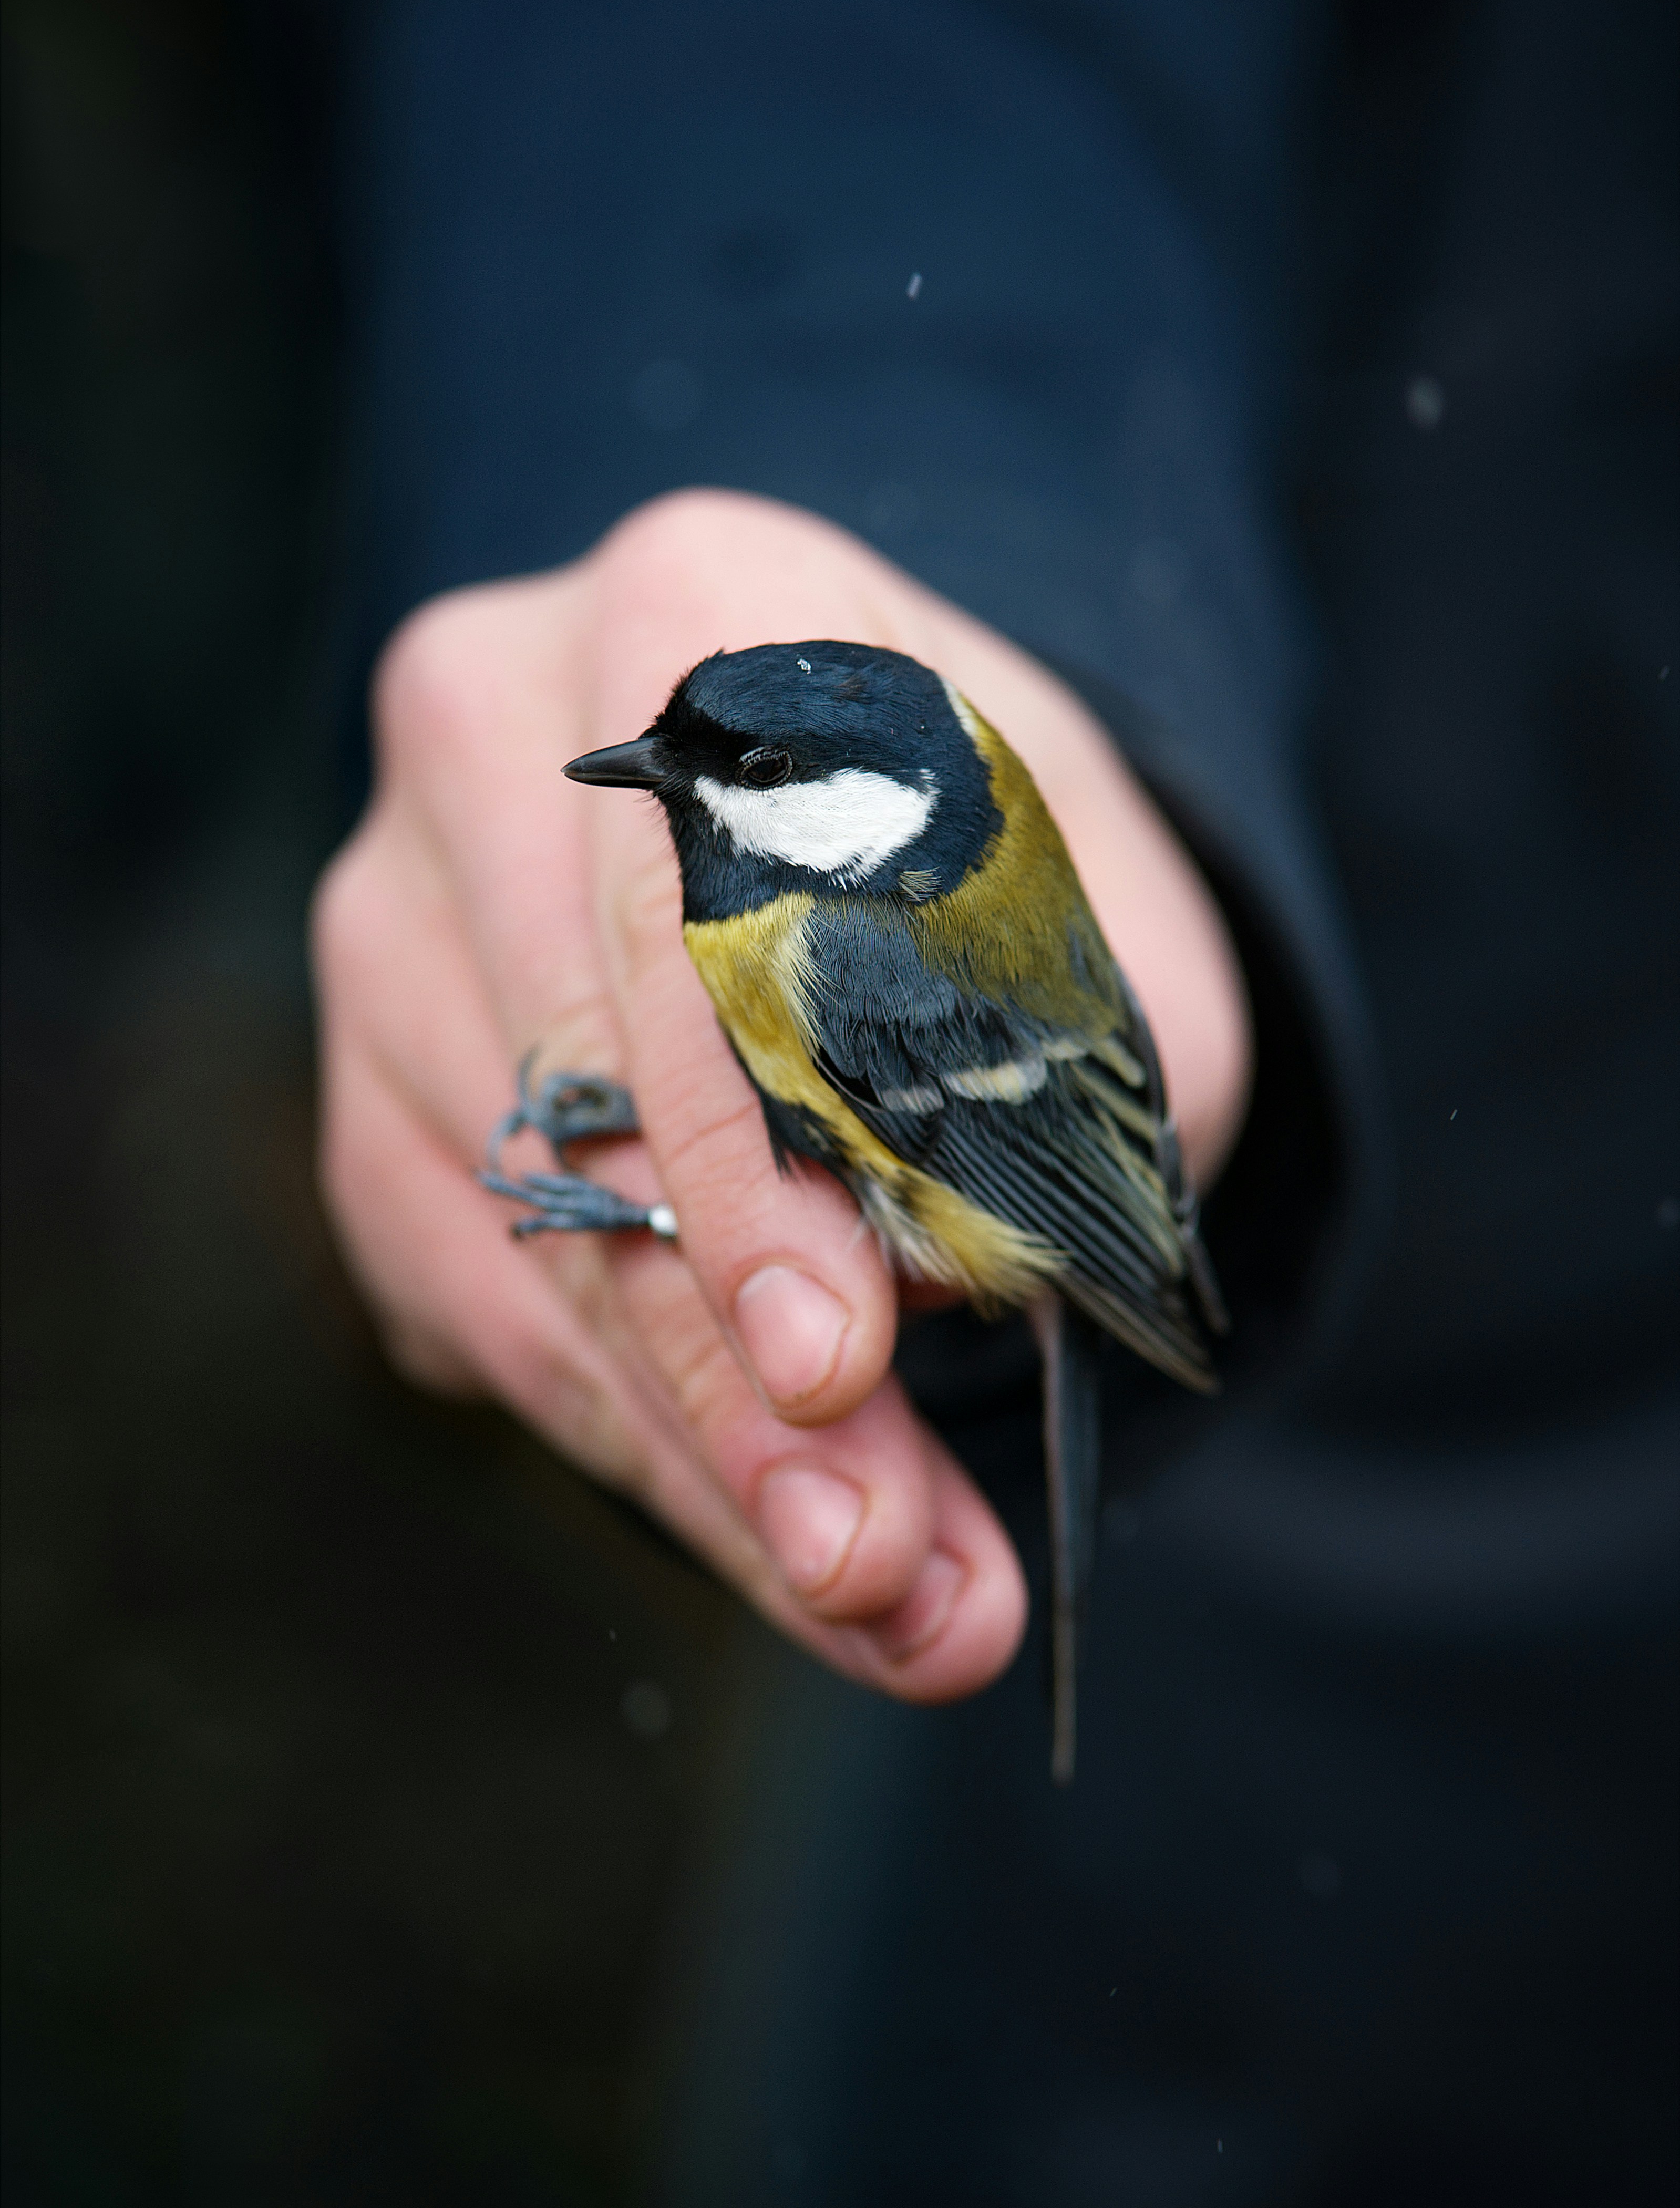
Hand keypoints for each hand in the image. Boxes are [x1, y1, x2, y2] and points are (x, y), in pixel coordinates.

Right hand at [311, 491, 1251, 1697]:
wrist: (840, 777)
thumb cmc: (973, 832)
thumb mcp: (1096, 890)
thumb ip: (1081, 1054)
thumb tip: (956, 1301)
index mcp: (690, 611)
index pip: (682, 909)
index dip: (749, 1155)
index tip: (846, 1365)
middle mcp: (488, 735)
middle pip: (583, 1100)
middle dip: (737, 1371)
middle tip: (884, 1569)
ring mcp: (392, 906)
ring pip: (516, 1232)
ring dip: (693, 1446)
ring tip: (875, 1596)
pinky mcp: (371, 1064)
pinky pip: (458, 1281)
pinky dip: (614, 1423)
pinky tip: (749, 1526)